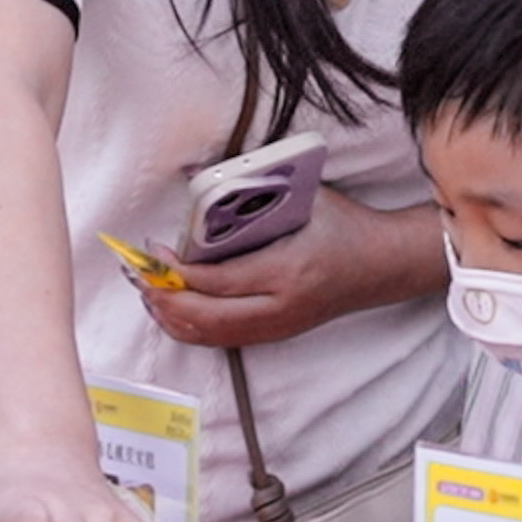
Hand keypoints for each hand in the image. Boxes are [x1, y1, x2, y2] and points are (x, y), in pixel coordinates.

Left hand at [132, 187, 414, 349]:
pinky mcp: (278, 334)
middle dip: (164, 298)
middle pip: (206, 317)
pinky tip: (173, 310)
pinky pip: (224, 339)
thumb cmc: (344, 224)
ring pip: (211, 335)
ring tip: (148, 291)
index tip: (152, 251)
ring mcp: (280, 327)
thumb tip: (200, 181)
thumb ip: (254, 193)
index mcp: (287, 271)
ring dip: (172, 316)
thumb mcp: (304, 198)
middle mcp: (281, 307)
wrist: (383, 264)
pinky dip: (191, 327)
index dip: (177, 272)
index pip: (217, 282)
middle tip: (138, 275)